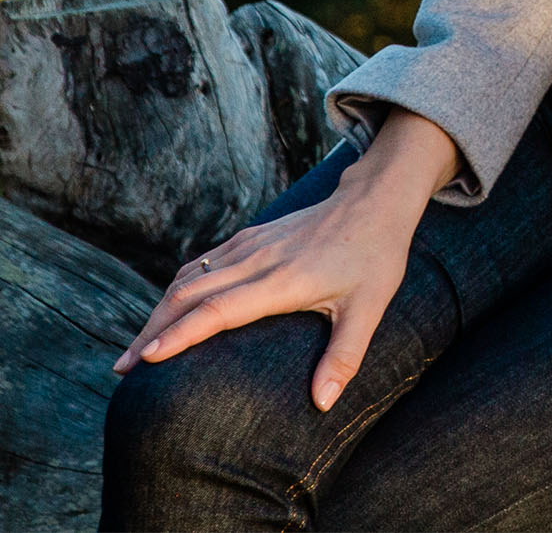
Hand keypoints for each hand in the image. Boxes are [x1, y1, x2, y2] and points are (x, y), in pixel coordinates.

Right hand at [111, 109, 459, 412]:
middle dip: (152, 330)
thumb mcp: (369, 308)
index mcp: (283, 279)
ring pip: (190, 275)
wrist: (375, 200)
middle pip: (190, 293)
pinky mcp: (251, 237)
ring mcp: (251, 244)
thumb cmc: (375, 256)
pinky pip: (203, 262)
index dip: (181, 333)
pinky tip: (165, 310)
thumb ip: (344, 356)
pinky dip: (177, 288)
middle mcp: (259, 259)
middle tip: (123, 370)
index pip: (219, 308)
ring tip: (136, 348)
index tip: (147, 358)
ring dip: (158, 310)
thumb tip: (323, 403)